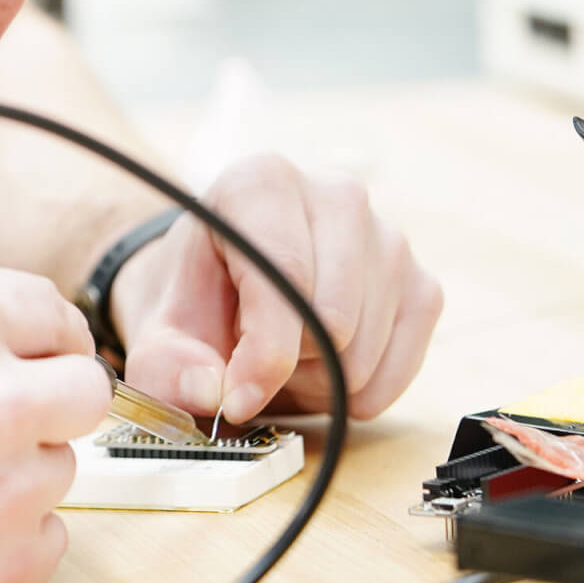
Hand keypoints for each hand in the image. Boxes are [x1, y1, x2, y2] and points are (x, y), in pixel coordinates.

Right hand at [0, 257, 110, 582]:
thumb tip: (15, 315)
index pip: (56, 313)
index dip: (41, 336)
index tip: (35, 354)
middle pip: (87, 389)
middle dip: (48, 399)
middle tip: (2, 416)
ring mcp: (11, 487)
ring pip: (59, 466)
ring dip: (14, 470)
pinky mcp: (11, 563)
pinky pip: (44, 536)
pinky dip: (2, 536)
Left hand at [109, 154, 442, 424]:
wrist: (230, 290)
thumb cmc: (199, 300)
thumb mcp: (160, 329)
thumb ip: (165, 364)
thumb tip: (209, 392)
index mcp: (262, 182)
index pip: (285, 276)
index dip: (262, 355)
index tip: (235, 399)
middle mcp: (338, 197)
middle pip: (333, 322)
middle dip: (285, 365)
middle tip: (248, 358)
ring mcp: (390, 240)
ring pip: (364, 353)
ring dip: (316, 380)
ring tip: (280, 352)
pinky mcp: (422, 286)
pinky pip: (395, 374)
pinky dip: (352, 394)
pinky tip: (320, 365)